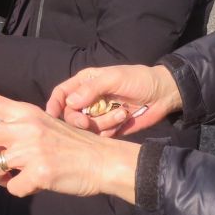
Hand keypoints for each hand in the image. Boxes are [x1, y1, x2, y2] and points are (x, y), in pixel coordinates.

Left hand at [0, 83, 139, 201]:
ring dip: (1, 175)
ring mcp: (30, 150)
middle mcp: (24, 127)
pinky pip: (13, 189)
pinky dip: (22, 190)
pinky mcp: (38, 172)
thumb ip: (13, 133)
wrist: (103, 161)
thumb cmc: (70, 147)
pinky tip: (40, 181)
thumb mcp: (41, 128)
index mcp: (24, 113)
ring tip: (22, 172)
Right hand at [45, 64, 181, 136]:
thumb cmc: (138, 79)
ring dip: (101, 123)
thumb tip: (68, 103)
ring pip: (86, 127)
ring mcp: (99, 115)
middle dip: (77, 120)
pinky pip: (100, 135)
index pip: (62, 93)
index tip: (51, 115)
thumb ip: (91, 89)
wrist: (163, 94)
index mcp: (85, 83)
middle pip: (70, 115)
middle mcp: (88, 100)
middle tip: (86, 123)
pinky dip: (109, 131)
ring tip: (120, 114)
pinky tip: (123, 120)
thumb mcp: (114, 78)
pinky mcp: (110, 128)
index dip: (54, 104)